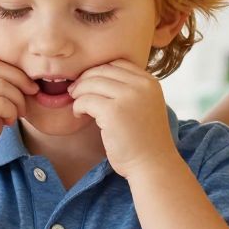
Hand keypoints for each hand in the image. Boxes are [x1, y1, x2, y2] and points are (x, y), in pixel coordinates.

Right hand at [0, 57, 34, 180]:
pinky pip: (1, 102)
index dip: (14, 71)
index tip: (28, 86)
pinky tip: (9, 123)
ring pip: (2, 85)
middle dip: (21, 80)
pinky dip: (11, 111)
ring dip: (18, 99)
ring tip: (18, 114)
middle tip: (33, 94)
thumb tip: (23, 82)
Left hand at [67, 60, 174, 176]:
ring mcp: (128, 98)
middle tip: (75, 91)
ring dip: (79, 92)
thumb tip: (97, 77)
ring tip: (77, 104)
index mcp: (150, 82)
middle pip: (103, 70)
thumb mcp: (145, 106)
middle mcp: (141, 86)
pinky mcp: (113, 112)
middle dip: (85, 78)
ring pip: (92, 83)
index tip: (89, 82)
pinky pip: (86, 100)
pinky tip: (78, 114)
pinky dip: (78, 106)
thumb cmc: (145, 141)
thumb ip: (130, 90)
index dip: (98, 70)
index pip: (118, 63)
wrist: (153, 165)